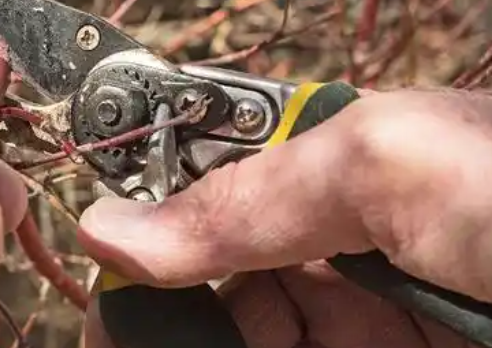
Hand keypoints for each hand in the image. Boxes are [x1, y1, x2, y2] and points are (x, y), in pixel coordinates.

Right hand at [79, 88, 491, 346]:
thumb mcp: (385, 162)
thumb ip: (248, 195)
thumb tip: (110, 227)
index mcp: (342, 181)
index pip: (217, 204)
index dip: (155, 233)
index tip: (106, 272)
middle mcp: (347, 259)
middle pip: (221, 287)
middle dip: (163, 309)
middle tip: (120, 334)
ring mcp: (367, 330)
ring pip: (251, 335)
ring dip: (191, 339)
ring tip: (143, 343)